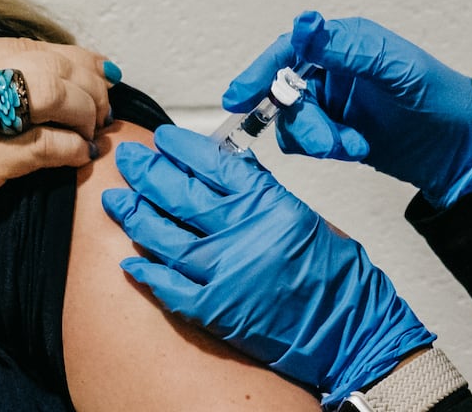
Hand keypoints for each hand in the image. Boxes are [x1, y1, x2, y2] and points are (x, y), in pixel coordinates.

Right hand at [0, 31, 112, 241]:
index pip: (30, 46)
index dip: (75, 58)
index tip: (98, 69)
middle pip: (52, 68)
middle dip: (90, 84)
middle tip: (104, 102)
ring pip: (57, 99)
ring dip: (87, 114)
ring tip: (94, 128)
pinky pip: (48, 147)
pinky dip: (73, 149)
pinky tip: (80, 154)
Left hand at [102, 125, 434, 404]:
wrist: (353, 331)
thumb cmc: (336, 277)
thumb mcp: (302, 218)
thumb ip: (261, 193)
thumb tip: (224, 170)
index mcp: (270, 204)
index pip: (213, 164)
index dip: (180, 149)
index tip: (162, 140)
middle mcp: (244, 233)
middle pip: (180, 195)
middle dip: (147, 173)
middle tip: (127, 161)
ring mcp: (226, 273)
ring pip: (165, 237)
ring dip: (135, 216)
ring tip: (117, 201)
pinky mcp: (217, 310)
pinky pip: (169, 287)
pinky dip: (147, 273)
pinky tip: (129, 261)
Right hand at [223, 11, 471, 207]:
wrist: (459, 152)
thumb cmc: (442, 103)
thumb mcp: (399, 71)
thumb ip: (349, 49)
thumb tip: (306, 24)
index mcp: (347, 44)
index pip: (290, 50)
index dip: (261, 71)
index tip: (241, 95)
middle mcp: (334, 69)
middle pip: (285, 89)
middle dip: (301, 118)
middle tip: (326, 140)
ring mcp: (331, 102)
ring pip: (293, 120)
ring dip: (317, 138)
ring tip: (349, 145)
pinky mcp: (333, 131)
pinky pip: (304, 142)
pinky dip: (323, 149)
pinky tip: (353, 148)